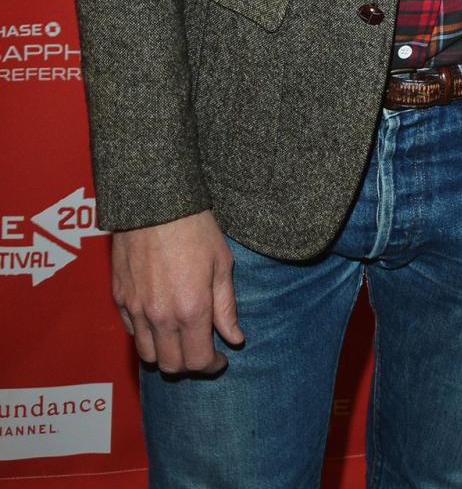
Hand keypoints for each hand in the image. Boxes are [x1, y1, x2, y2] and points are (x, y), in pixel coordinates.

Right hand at [112, 210, 242, 374]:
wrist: (155, 203)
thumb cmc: (195, 228)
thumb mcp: (222, 264)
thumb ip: (226, 307)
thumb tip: (235, 339)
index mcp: (191, 310)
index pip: (199, 361)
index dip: (213, 366)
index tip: (221, 358)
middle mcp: (161, 317)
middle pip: (171, 365)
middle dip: (190, 365)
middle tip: (202, 350)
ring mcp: (137, 309)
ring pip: (148, 355)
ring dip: (165, 354)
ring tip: (180, 339)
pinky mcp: (120, 298)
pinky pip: (132, 332)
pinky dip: (146, 336)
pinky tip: (160, 321)